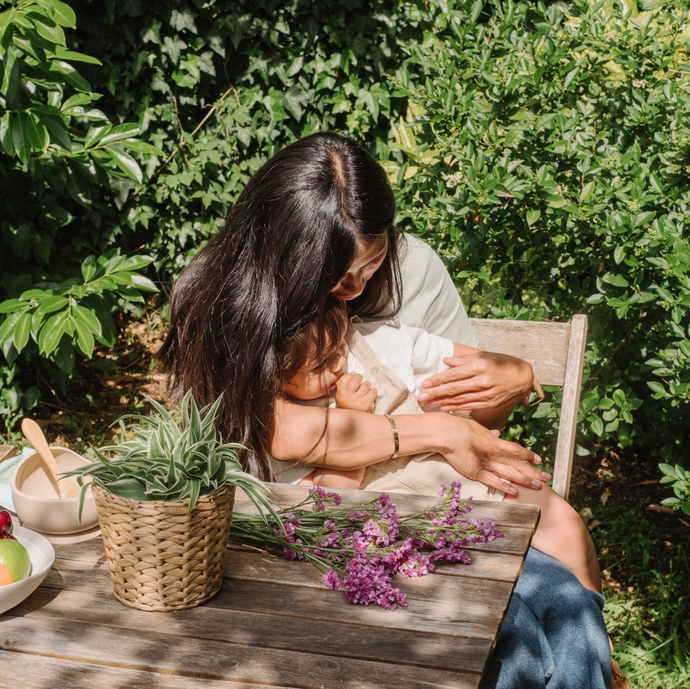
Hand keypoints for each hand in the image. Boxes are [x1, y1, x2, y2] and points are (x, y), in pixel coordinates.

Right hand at [335, 373, 376, 412]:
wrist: (352, 421)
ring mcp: (359, 401)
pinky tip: (369, 394)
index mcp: (341, 393)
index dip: (350, 376)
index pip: (345, 378)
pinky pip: (373, 392)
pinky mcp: (368, 405)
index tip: (352, 377)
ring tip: (364, 390)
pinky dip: (373, 391)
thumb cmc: (347, 405)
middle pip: (356, 379)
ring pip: (366, 384)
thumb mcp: (341, 394)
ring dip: (367, 385)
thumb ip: (346, 383)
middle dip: (359, 378)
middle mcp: (349, 396)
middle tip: (360, 381)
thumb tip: (354, 373)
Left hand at [418, 350, 541, 411]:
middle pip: (454, 388)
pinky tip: (444, 407)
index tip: (424, 384)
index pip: (453, 374)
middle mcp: (483, 380)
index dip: (438, 380)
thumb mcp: (485, 356)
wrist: (524, 377)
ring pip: (460, 399)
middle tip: (421, 396)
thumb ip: (464, 360)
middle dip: (436, 393)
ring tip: (429, 403)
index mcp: (480, 366)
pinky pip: (469, 406)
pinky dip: (456, 407)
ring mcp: (487, 393)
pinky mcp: (490, 403)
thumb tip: (446, 361)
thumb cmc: (502, 362)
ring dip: (442, 401)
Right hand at [436, 414, 549, 495]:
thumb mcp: (476, 427)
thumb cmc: (458, 427)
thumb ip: (487, 433)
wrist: (446, 432)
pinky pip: (493, 481)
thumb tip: (496, 433)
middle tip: (548, 476)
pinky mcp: (475, 472)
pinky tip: (515, 492)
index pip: (516, 449)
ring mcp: (486, 463)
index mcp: (494, 441)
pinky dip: (505, 487)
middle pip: (518, 463)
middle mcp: (494, 453)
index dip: (528, 455)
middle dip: (533, 470)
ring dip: (525, 480)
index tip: (539, 459)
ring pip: (510, 473)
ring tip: (538, 486)